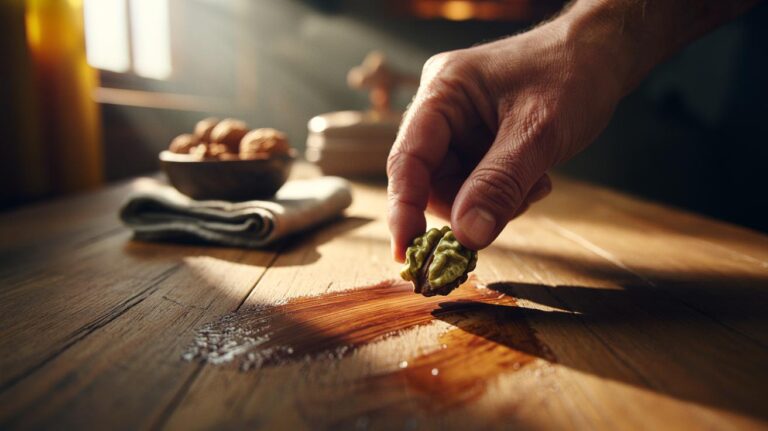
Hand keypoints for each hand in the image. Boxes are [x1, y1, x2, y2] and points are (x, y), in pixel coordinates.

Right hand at [386, 16, 624, 260]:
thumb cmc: (572, 74)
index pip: (407, 158)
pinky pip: (477, 185)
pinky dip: (505, 193)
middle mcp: (442, 108)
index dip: (403, 208)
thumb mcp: (538, 133)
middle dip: (468, 204)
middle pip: (430, 180)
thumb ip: (499, 184)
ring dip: (494, 200)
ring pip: (456, 189)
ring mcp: (459, 126)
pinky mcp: (478, 141)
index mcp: (442, 92)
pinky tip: (536, 177)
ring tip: (534, 182)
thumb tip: (466, 237)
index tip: (406, 253)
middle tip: (510, 209)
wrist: (603, 56)